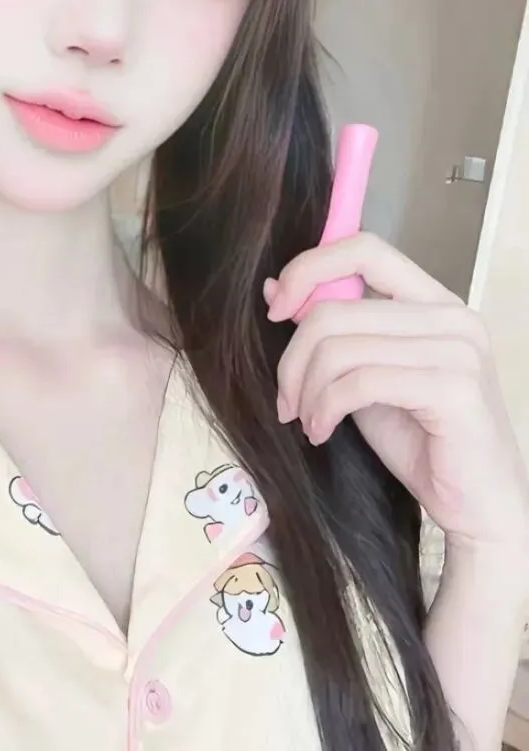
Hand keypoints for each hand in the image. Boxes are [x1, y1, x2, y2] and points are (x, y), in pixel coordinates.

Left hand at [266, 232, 528, 559]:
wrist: (478, 504)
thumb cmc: (420, 438)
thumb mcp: (364, 373)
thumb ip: (331, 331)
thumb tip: (274, 289)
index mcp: (433, 300)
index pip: (363, 249)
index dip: (309, 269)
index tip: (276, 309)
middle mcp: (451, 315)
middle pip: (334, 309)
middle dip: (292, 359)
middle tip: (286, 400)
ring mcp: (457, 349)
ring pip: (339, 347)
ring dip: (305, 390)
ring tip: (305, 420)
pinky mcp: (454, 388)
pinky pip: (359, 382)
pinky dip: (325, 408)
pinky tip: (321, 432)